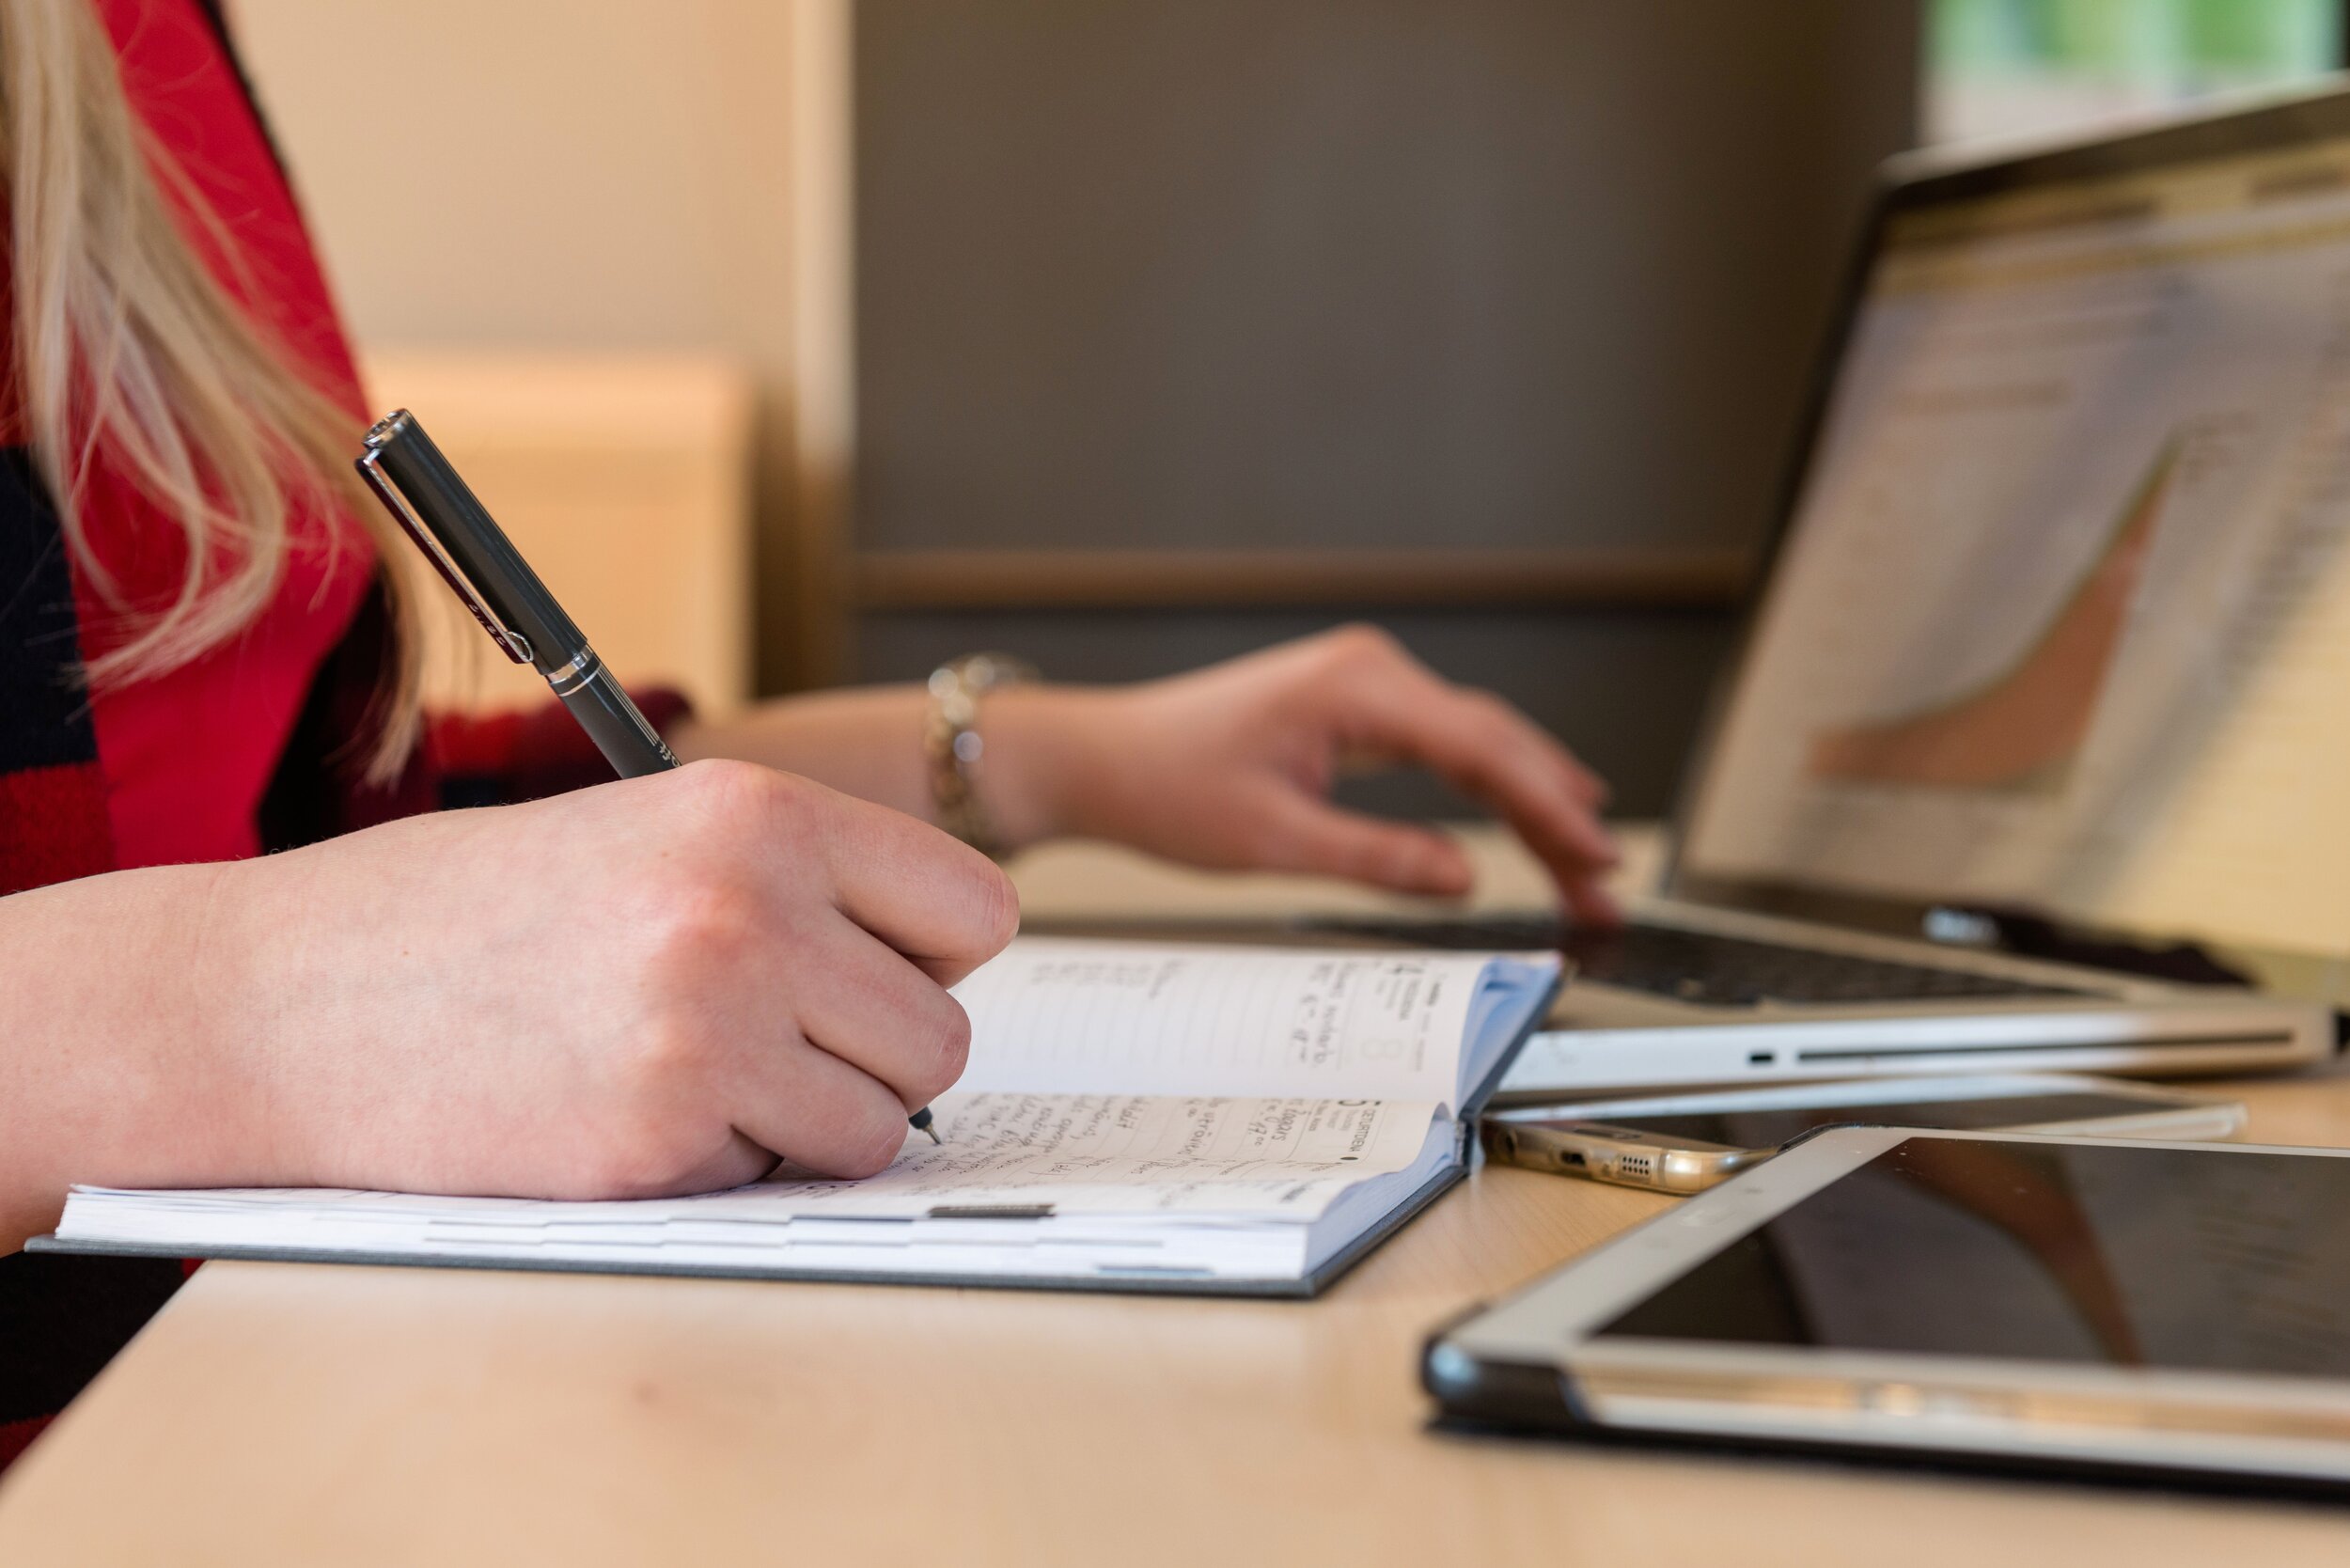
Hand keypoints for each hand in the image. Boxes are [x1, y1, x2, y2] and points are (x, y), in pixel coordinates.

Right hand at [219, 762, 1016, 1195]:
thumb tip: (933, 963)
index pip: (974, 909)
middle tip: (775, 1045)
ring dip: (810, 1124)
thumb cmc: (456, 916)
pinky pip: (775, 1180)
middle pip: (941, 1035)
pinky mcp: (653, 1143)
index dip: (930, 957)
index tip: (869, 973)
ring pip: (879, 1126)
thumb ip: (789, 878)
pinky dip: (721, 1168)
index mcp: (755, 813)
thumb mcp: (641, 831)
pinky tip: (622, 1114)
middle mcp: (747, 911)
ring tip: (698, 1078)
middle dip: (873, 1057)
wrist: (276, 1001)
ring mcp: (705, 1031)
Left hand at [990, 625, 1619, 918]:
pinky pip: (1447, 743)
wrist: (1104, 758)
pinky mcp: (1358, 706)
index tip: (1593, 854)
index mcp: (1357, 687)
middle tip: (1605, 883)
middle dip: (1556, 815)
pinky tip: (1537, 813)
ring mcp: (1367, 683)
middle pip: (1495, 742)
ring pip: (1479, 741)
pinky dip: (1493, 784)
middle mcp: (1372, 670)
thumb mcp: (1274, 842)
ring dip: (1533, 802)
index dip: (1547, 807)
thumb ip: (1378, 859)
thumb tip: (1465, 878)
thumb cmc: (1166, 787)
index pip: (1481, 748)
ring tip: (1587, 865)